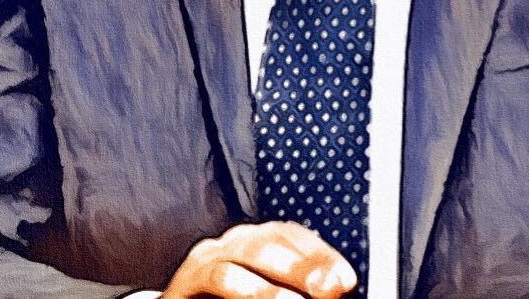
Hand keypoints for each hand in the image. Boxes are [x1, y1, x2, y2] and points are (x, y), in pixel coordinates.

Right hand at [160, 221, 356, 297]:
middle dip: (303, 266)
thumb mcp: (269, 291)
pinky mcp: (181, 285)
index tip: (347, 279)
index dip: (320, 256)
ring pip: (239, 262)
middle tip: (331, 288)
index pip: (292, 236)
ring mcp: (204, 261)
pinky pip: (213, 279)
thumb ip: (297, 290)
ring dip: (268, 288)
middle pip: (270, 243)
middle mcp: (231, 243)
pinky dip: (239, 292)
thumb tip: (336, 289)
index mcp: (256, 241)